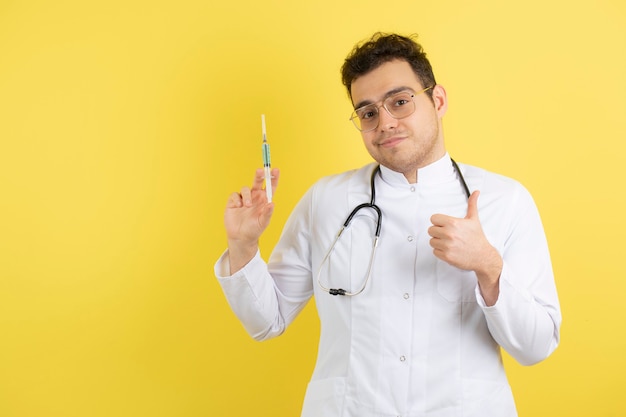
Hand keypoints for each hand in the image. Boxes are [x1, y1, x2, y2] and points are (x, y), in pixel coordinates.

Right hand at [224, 168, 279, 272]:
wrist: (241, 237)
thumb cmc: (254, 230)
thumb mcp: (263, 223)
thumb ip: (268, 213)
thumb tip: (272, 204)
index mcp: (264, 200)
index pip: (270, 187)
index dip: (273, 178)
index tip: (276, 170)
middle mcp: (255, 197)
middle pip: (258, 182)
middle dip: (260, 175)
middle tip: (261, 171)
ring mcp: (244, 198)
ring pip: (245, 189)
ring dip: (247, 195)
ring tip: (247, 205)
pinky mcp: (233, 202)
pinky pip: (235, 195)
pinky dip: (237, 199)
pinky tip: (238, 206)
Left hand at [428, 190, 501, 304]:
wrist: (483, 256)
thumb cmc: (477, 238)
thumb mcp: (474, 219)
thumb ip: (472, 205)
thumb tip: (475, 192)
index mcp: (453, 223)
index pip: (433, 218)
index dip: (439, 222)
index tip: (445, 225)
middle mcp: (449, 234)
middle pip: (431, 230)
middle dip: (438, 232)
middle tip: (448, 234)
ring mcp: (447, 246)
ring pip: (431, 241)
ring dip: (438, 242)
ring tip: (449, 242)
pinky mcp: (446, 256)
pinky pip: (434, 251)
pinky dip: (440, 251)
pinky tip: (450, 249)